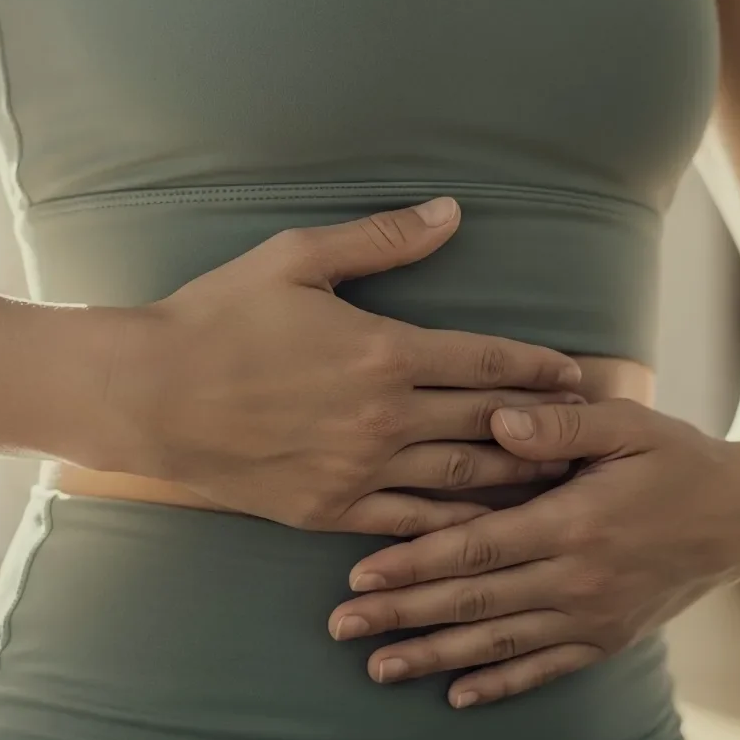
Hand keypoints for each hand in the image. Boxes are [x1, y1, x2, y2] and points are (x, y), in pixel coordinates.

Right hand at [106, 197, 582, 533]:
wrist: (149, 395)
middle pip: (487, 421)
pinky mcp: (331, 510)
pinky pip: (411, 523)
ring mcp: (359, 469)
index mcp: (383, 350)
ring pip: (463, 479)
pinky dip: (456, 526)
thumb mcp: (296, 258)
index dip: (538, 366)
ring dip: (516, 477)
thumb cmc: (218, 318)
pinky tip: (488, 529)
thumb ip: (382, 238)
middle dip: (544, 424)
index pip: (485, 359)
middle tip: (590, 432)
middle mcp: (384, 416)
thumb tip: (452, 211)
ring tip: (559, 478)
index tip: (577, 373)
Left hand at [328, 399, 739, 705]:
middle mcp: (580, 579)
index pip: (478, 547)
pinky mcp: (608, 638)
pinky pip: (546, 669)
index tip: (360, 574)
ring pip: (500, 643)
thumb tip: (497, 421)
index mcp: (575, 522)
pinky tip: (459, 696)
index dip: (416, 563)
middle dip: (404, 615)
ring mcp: (594, 617)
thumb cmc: (676, 458)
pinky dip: (501, 684)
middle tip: (342, 626)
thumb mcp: (629, 423)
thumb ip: (562, 423)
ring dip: (435, 656)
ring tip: (377, 668)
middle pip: (475, 602)